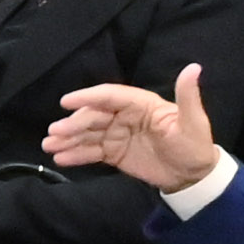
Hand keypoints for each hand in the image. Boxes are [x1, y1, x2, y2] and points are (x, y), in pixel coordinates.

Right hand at [45, 63, 227, 191]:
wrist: (194, 176)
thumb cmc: (195, 145)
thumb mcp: (193, 122)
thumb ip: (188, 96)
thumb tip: (193, 67)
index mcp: (141, 104)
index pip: (110, 96)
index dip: (88, 97)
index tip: (66, 101)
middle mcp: (125, 115)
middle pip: (94, 116)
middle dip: (73, 123)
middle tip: (54, 133)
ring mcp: (118, 134)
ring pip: (89, 133)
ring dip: (68, 138)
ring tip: (49, 145)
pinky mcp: (114, 152)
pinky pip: (92, 151)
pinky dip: (76, 154)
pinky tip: (61, 158)